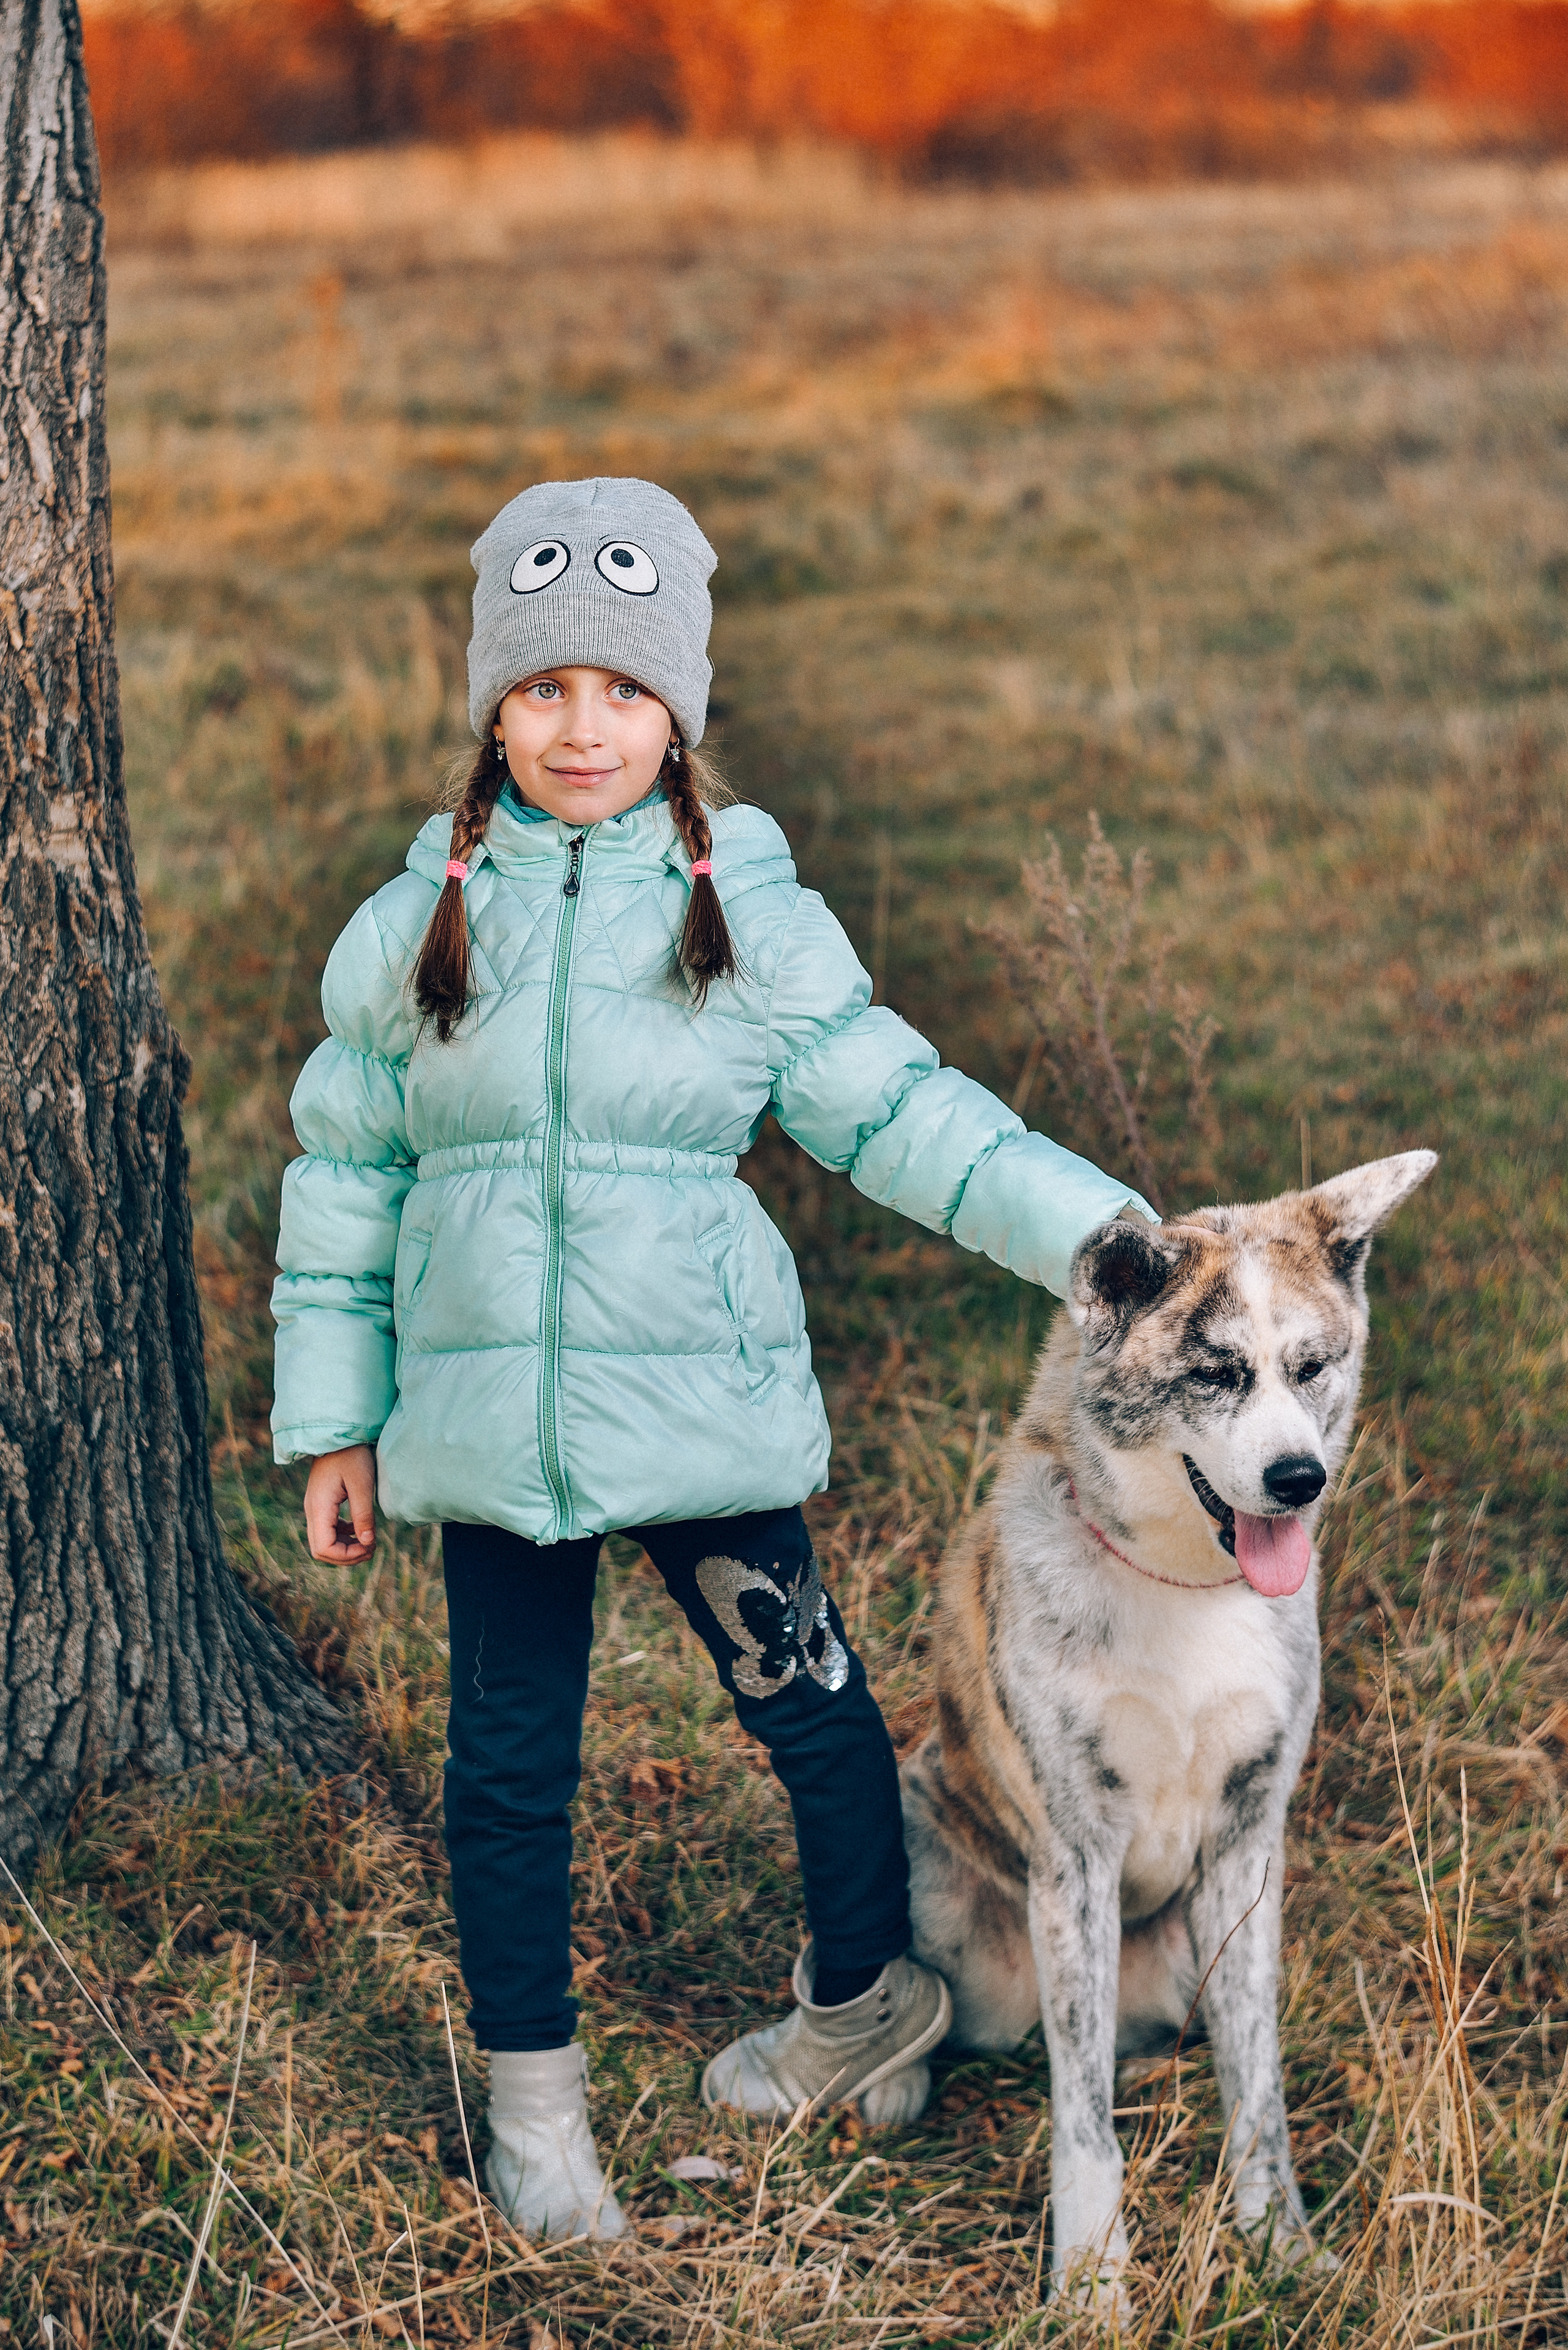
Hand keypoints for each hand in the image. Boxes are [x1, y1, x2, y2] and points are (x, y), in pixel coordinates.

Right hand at [304, 1445, 377, 1564]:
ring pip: (324, 1542)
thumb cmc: (352, 1454)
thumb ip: (363, 1515)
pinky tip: (360, 1528)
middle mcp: (312, 1510)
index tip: (370, 1546)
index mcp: (319, 1507)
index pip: (324, 1549)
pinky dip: (343, 1536)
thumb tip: (367, 1543)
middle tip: (371, 1548)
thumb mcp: (362, 1484)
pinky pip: (328, 1531)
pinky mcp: (322, 1503)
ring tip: (369, 1542)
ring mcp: (315, 1507)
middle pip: (321, 1550)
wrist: (340, 1433)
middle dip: (347, 1556)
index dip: (347, 1555)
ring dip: (345, 1548)